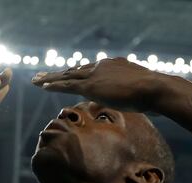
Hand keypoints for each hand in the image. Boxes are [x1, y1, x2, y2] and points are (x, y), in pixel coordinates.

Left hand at [30, 58, 163, 111]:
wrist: (155, 89)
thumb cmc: (153, 95)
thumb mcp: (138, 97)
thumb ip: (128, 99)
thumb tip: (127, 108)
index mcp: (114, 66)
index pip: (91, 70)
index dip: (78, 74)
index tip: (68, 75)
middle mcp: (102, 66)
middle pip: (75, 70)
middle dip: (59, 73)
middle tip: (43, 75)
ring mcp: (96, 74)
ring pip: (67, 76)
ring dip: (50, 78)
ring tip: (35, 80)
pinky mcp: (92, 85)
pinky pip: (67, 84)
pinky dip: (53, 85)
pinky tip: (41, 86)